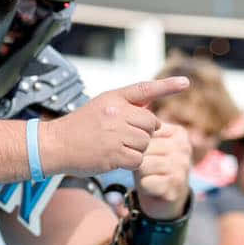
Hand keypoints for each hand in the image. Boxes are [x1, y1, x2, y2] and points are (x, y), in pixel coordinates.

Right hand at [43, 77, 188, 177]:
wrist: (57, 144)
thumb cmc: (81, 127)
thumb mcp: (101, 107)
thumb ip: (126, 106)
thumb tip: (152, 115)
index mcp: (114, 98)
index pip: (145, 89)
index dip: (167, 85)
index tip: (186, 82)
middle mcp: (116, 113)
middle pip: (151, 124)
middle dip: (144, 133)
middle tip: (125, 137)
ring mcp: (116, 134)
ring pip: (145, 142)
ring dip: (137, 149)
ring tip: (117, 147)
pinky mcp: (114, 154)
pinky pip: (138, 159)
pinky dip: (131, 162)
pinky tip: (116, 158)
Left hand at [134, 123, 192, 220]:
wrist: (166, 198)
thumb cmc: (153, 167)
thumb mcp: (150, 145)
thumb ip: (142, 132)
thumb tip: (123, 125)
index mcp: (178, 133)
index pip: (145, 131)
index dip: (136, 144)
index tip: (145, 154)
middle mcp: (184, 148)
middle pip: (143, 148)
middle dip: (137, 160)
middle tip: (146, 168)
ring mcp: (182, 167)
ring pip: (143, 165)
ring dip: (140, 174)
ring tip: (149, 176)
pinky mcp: (175, 186)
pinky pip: (146, 182)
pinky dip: (144, 186)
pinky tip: (152, 187)